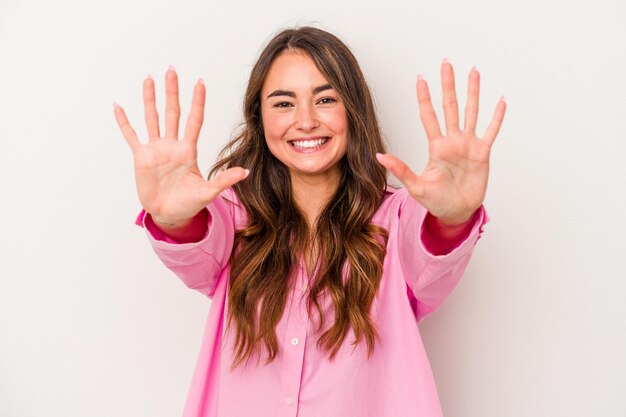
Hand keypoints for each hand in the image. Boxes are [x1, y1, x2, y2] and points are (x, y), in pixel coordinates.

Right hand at [114, 67, 248, 226]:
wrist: (170, 214)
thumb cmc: (190, 203)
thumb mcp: (208, 192)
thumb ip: (224, 180)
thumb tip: (246, 172)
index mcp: (188, 150)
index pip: (194, 120)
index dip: (197, 101)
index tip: (200, 82)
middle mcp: (172, 145)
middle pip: (172, 112)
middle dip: (172, 91)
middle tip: (172, 70)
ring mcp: (156, 150)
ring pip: (152, 118)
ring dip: (150, 99)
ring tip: (149, 79)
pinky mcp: (141, 158)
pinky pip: (131, 136)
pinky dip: (124, 122)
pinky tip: (118, 107)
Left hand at [376, 59, 505, 224]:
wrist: (456, 212)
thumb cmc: (435, 201)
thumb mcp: (416, 187)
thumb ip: (400, 169)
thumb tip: (379, 156)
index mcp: (436, 147)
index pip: (429, 116)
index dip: (424, 98)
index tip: (420, 78)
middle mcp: (452, 141)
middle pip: (450, 106)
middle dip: (447, 84)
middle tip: (446, 63)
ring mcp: (468, 145)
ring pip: (471, 112)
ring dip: (472, 92)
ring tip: (473, 71)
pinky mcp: (483, 153)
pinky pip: (491, 131)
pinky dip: (496, 117)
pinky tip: (500, 100)